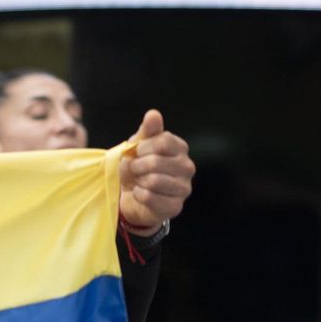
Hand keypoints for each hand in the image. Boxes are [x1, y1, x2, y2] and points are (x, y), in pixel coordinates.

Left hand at [118, 110, 193, 233]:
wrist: (133, 196)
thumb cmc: (137, 167)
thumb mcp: (139, 146)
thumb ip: (147, 130)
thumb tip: (153, 114)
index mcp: (180, 148)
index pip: (162, 142)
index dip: (142, 148)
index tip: (136, 153)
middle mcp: (188, 167)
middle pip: (156, 162)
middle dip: (137, 166)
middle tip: (134, 170)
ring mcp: (184, 188)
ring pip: (154, 181)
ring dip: (138, 181)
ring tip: (138, 181)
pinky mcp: (175, 206)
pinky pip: (150, 198)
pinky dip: (138, 195)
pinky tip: (140, 193)